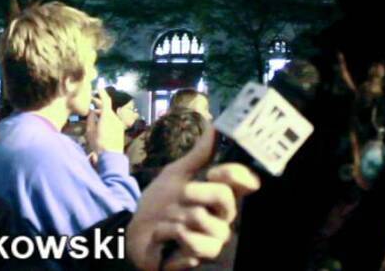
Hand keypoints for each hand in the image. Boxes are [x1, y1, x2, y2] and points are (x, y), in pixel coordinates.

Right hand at [86, 87, 124, 154]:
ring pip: (110, 114)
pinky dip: (106, 118)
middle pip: (107, 108)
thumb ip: (91, 118)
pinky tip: (100, 123)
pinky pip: (113, 120)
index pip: (106, 100)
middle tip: (92, 102)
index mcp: (107, 115)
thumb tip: (92, 112)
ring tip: (94, 115)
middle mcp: (115, 117)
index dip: (102, 93)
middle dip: (100, 104)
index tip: (98, 88)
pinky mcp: (120, 130)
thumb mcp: (90, 130)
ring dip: (103, 113)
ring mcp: (119, 123)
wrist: (111, 156)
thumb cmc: (98, 143)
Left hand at [125, 126, 260, 269]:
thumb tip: (214, 127)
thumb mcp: (175, 175)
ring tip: (166, 222)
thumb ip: (197, 155)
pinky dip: (167, 234)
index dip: (235, 174)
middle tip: (177, 197)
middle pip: (223, 196)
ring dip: (172, 216)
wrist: (136, 232)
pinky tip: (163, 239)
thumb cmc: (159, 204)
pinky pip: (188, 239)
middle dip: (191, 192)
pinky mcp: (201, 258)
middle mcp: (224, 218)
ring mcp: (215, 239)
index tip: (214, 171)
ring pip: (200, 217)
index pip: (248, 182)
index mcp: (222, 195)